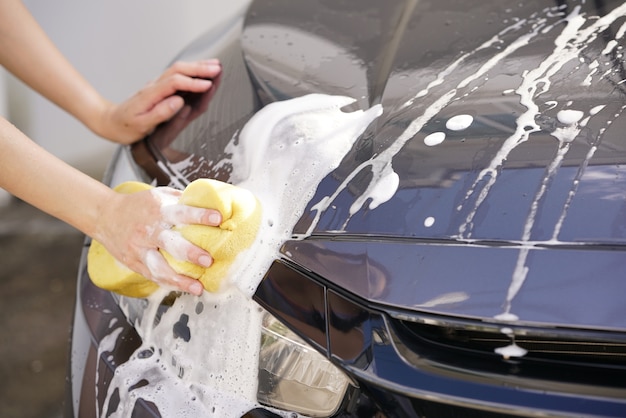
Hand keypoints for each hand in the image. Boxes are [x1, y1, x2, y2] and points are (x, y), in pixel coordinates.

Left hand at [94, 59, 221, 143]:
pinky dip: (192, 72)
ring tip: (215, 67)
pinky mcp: (160, 89)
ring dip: (197, 67)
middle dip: (199, 68)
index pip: (175, 83)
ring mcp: (157, 86)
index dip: (192, 83)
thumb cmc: (125, 126)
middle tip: (217, 69)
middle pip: (178, 70)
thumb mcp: (140, 124)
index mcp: (150, 95)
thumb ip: (160, 113)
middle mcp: (154, 87)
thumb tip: (179, 102)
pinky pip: (178, 76)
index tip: (207, 85)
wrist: (111, 122)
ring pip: (178, 70)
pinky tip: (202, 73)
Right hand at [95, 186, 221, 294]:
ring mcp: (140, 249)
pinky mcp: (135, 263)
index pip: (182, 212)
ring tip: (198, 287)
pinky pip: (153, 276)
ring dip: (179, 278)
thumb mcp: (160, 195)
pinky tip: (186, 288)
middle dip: (190, 252)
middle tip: (208, 260)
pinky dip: (170, 284)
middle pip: (170, 243)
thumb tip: (212, 201)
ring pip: (159, 266)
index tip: (217, 219)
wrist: (105, 216)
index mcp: (158, 210)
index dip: (200, 215)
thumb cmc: (139, 205)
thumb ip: (183, 200)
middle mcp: (149, 229)